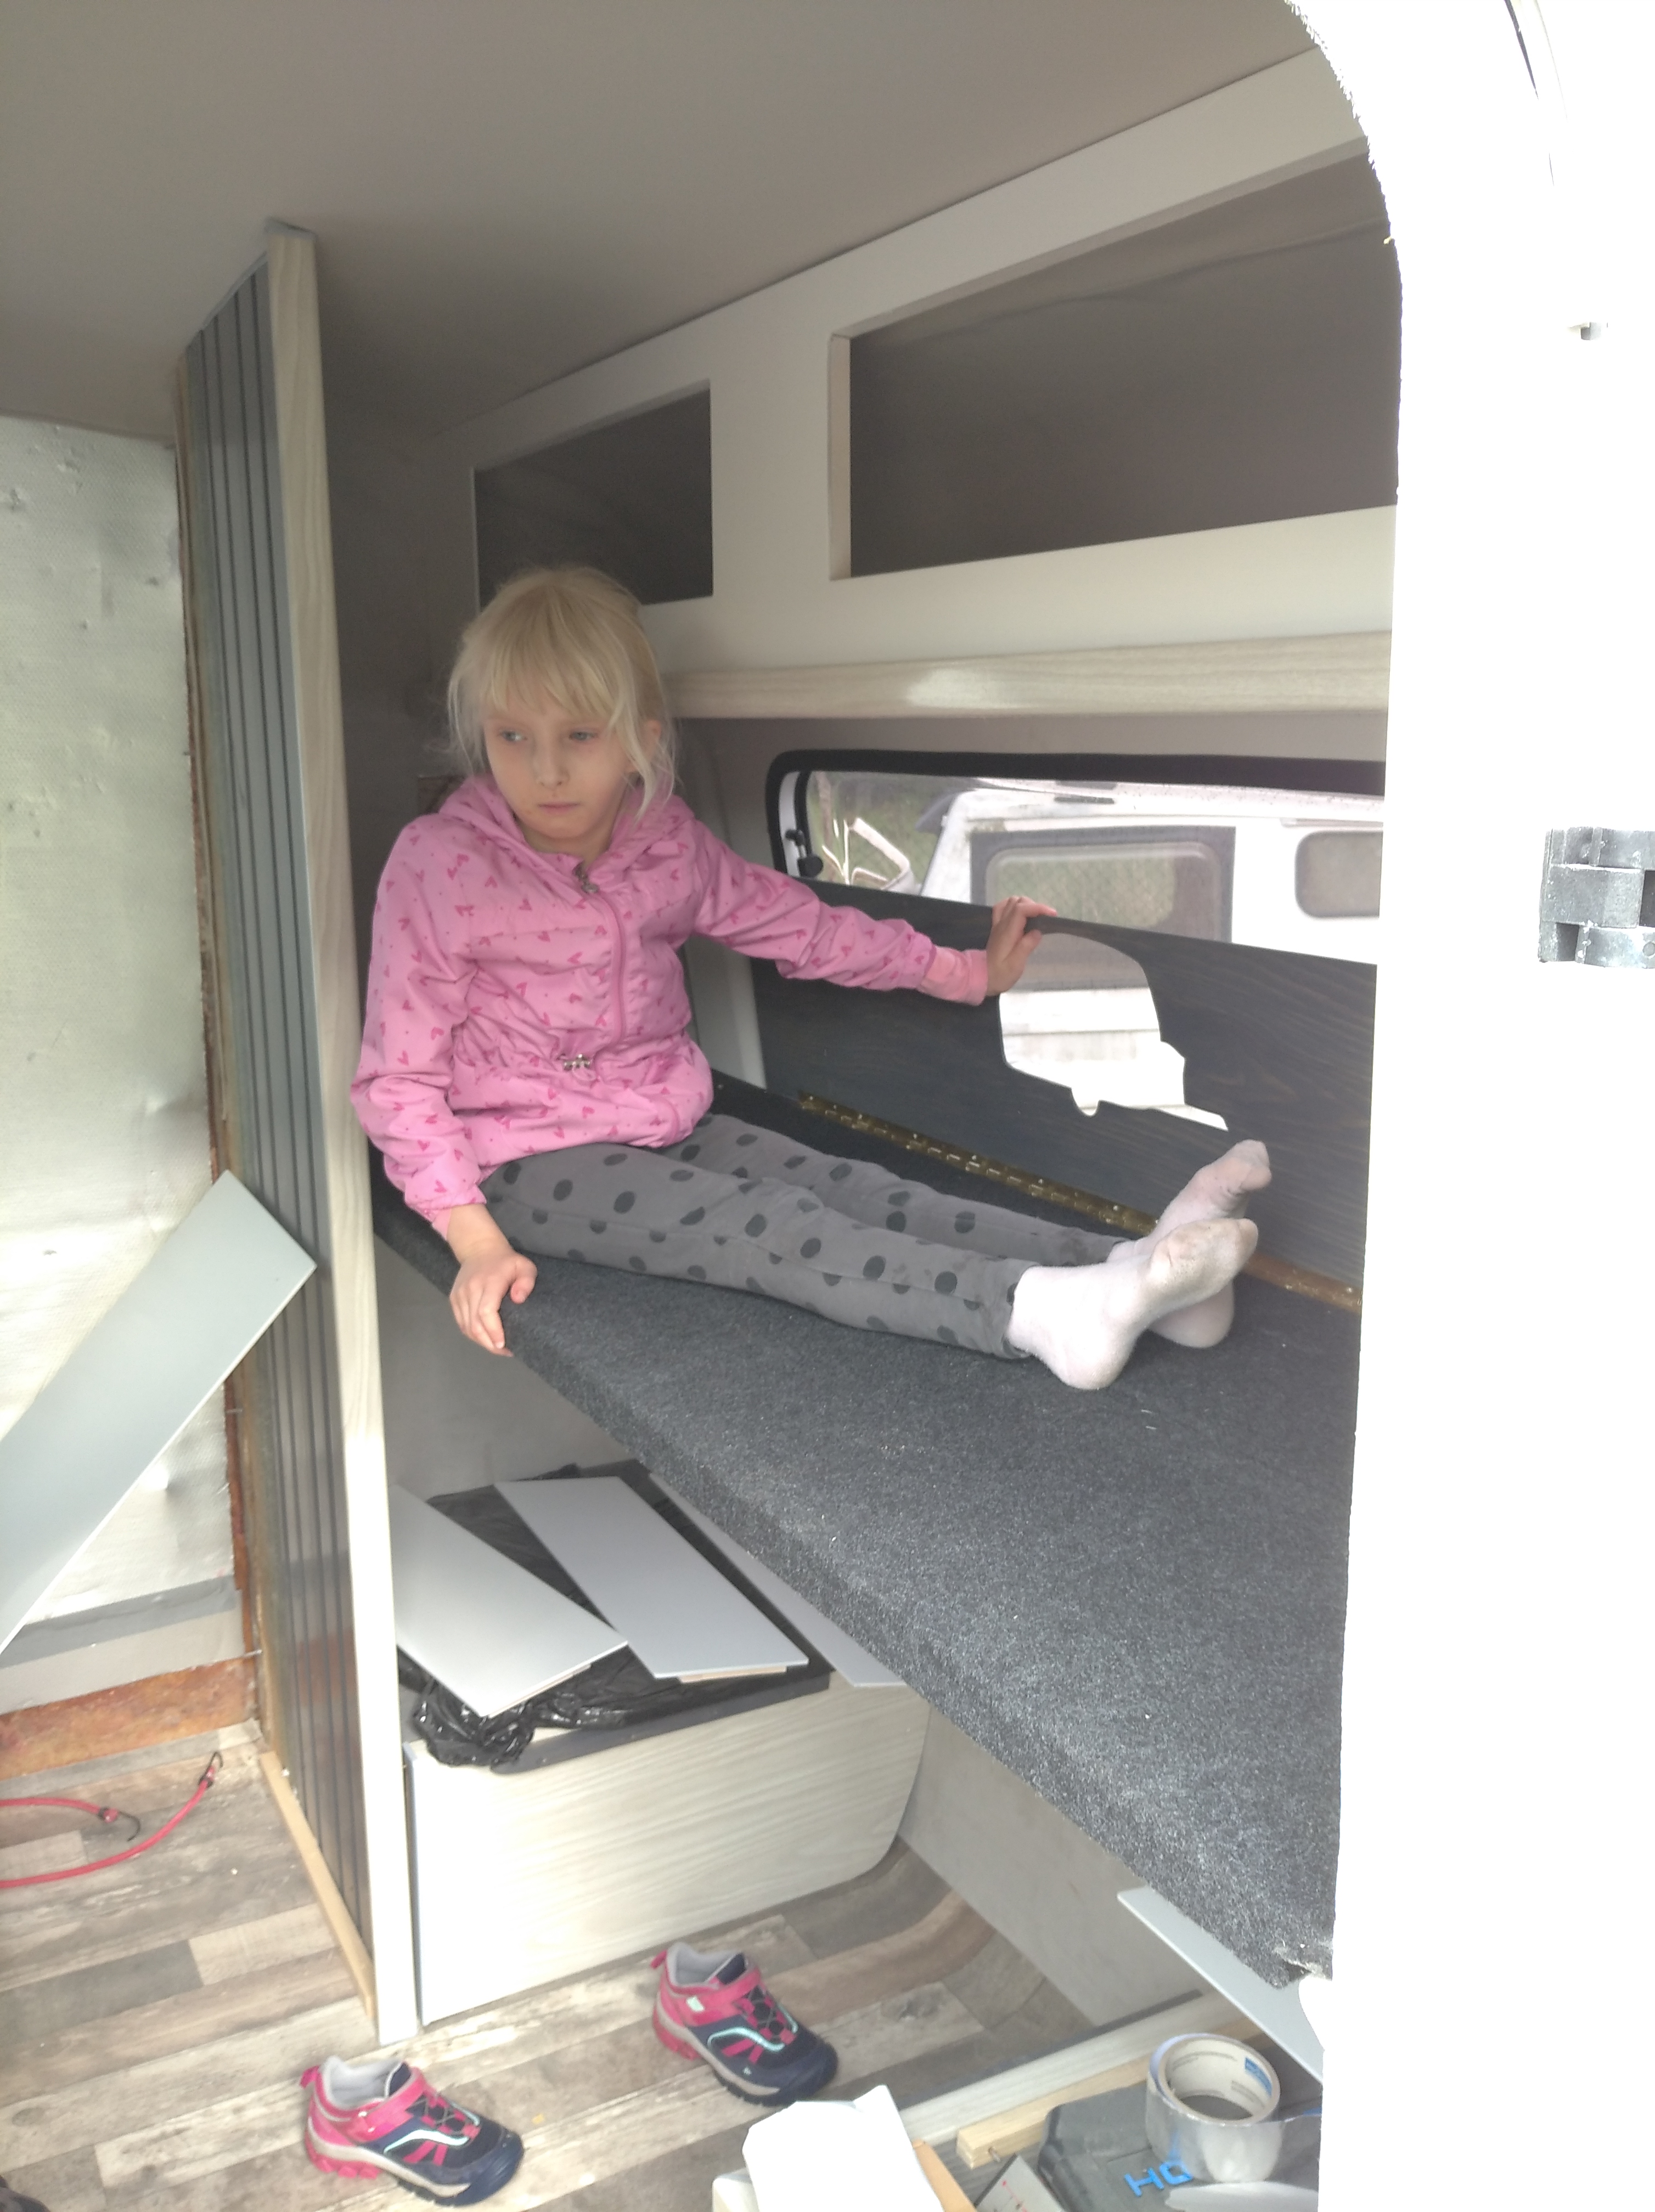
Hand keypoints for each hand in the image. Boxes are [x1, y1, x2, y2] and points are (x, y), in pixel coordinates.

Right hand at [446, 1204, 536, 1354]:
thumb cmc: (506, 1262)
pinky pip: (462, 1323)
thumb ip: (526, 1282)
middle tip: (504, 1351)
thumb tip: (518, 1300)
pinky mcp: (454, 1299)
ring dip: (481, 1341)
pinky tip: (485, 1339)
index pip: (486, 1311)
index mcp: (489, 1282)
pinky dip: (472, 1334)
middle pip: (475, 1324)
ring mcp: (459, 1295)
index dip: (494, 1331)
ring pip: (466, 1327)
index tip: (504, 1344)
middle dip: (489, 1343)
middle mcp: (470, 1289)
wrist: (479, 1249)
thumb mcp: (524, 1266)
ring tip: (496, 1347)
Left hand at [984, 895, 1055, 994]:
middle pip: (1017, 902)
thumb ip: (1026, 947)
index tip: (1052, 915)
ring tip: (1036, 917)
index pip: (1021, 910)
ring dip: (1025, 905)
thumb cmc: (1000, 975)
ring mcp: (998, 925)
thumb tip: (1038, 931)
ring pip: (1010, 902)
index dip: (1038, 908)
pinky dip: (1014, 906)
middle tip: (1046, 919)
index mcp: (1007, 932)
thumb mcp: (1015, 965)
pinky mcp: (997, 928)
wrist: (982, 978)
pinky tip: (1021, 914)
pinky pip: (1003, 908)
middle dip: (1034, 906)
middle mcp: (1001, 924)